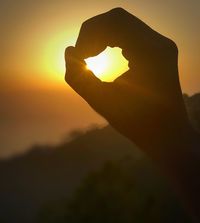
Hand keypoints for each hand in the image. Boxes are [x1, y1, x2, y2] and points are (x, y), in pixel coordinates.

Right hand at [65, 8, 190, 161]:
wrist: (166, 134)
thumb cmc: (136, 123)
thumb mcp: (102, 102)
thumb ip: (79, 77)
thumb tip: (69, 50)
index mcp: (151, 52)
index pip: (114, 22)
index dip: (89, 35)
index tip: (79, 57)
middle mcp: (160, 43)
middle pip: (118, 19)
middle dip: (93, 33)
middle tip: (83, 55)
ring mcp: (161, 46)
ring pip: (124, 25)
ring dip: (102, 36)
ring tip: (90, 55)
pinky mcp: (159, 52)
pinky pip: (131, 35)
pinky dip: (112, 40)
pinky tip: (103, 55)